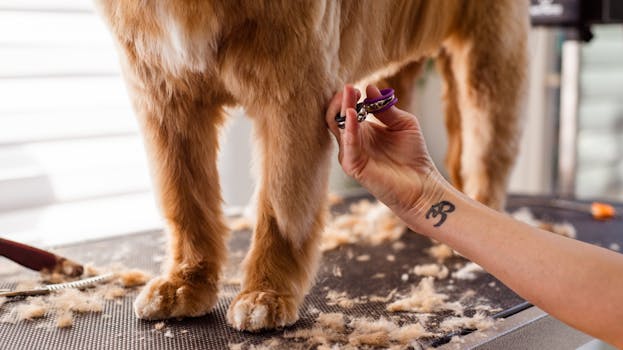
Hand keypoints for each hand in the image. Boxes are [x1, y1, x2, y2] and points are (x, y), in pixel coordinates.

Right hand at [326, 84, 443, 218]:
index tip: (357, 87)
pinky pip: (347, 145)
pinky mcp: (354, 167)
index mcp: (363, 132)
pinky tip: (353, 114)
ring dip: (343, 109)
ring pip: (339, 128)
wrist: (423, 185)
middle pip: (337, 117)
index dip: (349, 98)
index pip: (347, 111)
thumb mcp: (403, 124)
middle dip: (341, 100)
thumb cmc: (414, 156)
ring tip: (350, 93)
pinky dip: (349, 129)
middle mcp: (353, 143)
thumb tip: (370, 87)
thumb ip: (386, 109)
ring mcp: (351, 155)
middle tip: (349, 87)